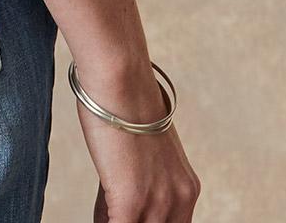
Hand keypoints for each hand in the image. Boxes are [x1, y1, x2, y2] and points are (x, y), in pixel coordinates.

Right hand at [71, 58, 201, 221]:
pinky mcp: (132, 201)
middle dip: (130, 220)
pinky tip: (98, 216)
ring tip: (101, 208)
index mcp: (187, 188)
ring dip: (111, 219)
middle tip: (110, 212)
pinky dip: (103, 222)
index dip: (147, 221)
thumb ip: (136, 186)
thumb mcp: (142, 152)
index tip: (126, 214)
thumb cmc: (122, 103)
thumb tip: (112, 214)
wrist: (121, 78)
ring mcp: (158, 201)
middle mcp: (180, 198)